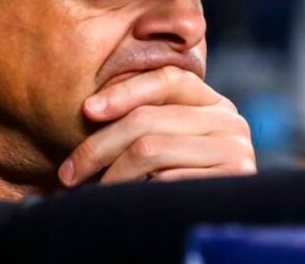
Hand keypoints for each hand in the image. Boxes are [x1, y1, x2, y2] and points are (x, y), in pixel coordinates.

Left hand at [58, 65, 254, 186]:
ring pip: (150, 148)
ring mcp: (235, 149)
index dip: (125, 92)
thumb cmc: (182, 183)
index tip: (87, 111)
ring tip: (92, 191)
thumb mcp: (170, 143)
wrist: (219, 224)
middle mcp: (230, 121)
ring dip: (111, 174)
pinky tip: (125, 199)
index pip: (168, 80)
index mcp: (215, 104)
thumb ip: (151, 119)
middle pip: (148, 118)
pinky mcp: (232, 178)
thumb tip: (91, 109)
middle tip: (69, 173)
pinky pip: (166, 180)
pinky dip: (139, 190)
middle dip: (99, 145)